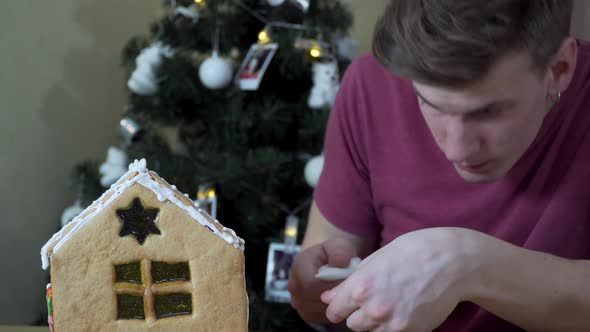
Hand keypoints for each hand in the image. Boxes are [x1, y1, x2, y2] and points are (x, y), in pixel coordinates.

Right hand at [288, 238, 359, 323]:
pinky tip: (339, 301)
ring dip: (335, 305)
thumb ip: (339, 251)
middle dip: (336, 297)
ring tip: (344, 293)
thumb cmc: (332, 253)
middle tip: (350, 289)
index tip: (348, 282)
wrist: (323, 262)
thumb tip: (340, 263)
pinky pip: (321, 318)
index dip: (332, 286)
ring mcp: (297, 302)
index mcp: (299, 268)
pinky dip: (333, 312)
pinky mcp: (305, 313)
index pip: (312, 285)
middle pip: (316, 301)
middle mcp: (294, 287)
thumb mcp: (337, 245)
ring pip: (319, 311)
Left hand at [321, 228, 477, 331]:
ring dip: (376, 323)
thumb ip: (350, 281)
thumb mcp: (376, 259)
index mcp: (361, 286)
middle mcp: (373, 308)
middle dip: (358, 314)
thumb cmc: (413, 252)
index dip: (338, 307)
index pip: (334, 310)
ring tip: (391, 304)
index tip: (343, 305)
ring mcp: (393, 323)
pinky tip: (404, 310)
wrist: (452, 261)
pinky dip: (393, 328)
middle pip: (352, 325)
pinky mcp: (410, 331)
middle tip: (374, 300)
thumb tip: (328, 296)